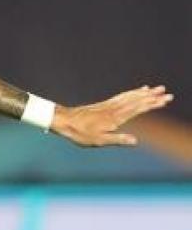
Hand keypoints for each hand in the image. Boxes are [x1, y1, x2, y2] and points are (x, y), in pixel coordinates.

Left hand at [52, 85, 173, 146]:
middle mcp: (113, 109)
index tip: (164, 100)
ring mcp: (108, 105)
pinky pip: (122, 96)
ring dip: (143, 93)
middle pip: (136, 100)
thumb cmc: (79, 133)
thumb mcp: (99, 141)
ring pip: (129, 96)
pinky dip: (132, 92)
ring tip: (155, 88)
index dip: (151, 104)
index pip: (137, 108)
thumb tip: (135, 140)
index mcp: (115, 118)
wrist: (62, 121)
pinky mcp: (104, 105)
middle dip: (152, 97)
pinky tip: (137, 91)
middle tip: (166, 92)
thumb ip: (117, 139)